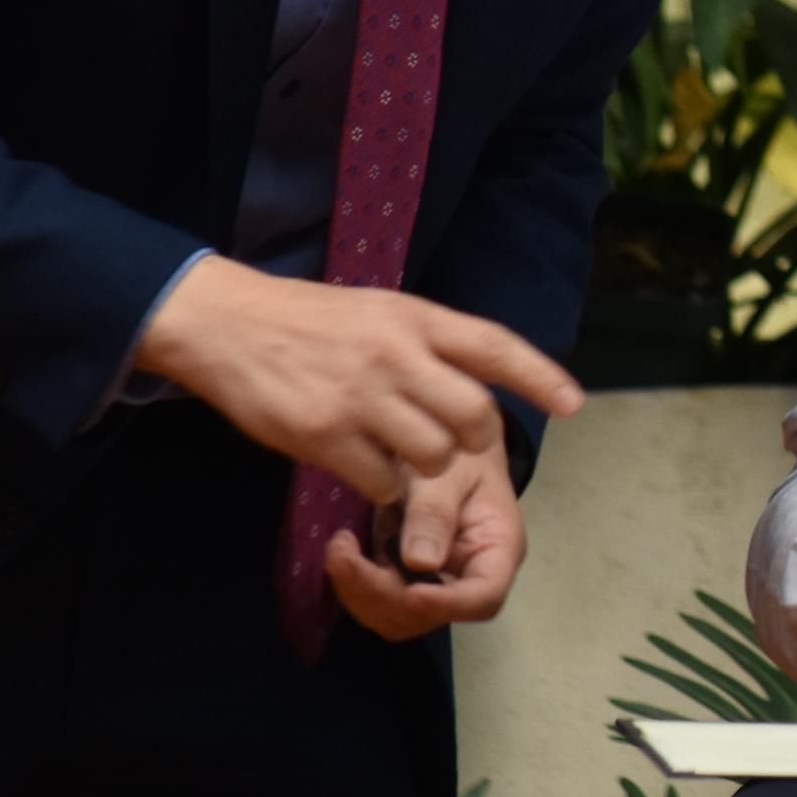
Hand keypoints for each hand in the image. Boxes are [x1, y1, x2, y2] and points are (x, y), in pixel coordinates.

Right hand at [133, 256, 581, 503]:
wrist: (223, 323)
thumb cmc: (308, 321)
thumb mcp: (378, 311)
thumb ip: (427, 343)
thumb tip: (479, 382)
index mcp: (413, 318)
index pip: (494, 346)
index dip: (541, 376)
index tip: (573, 404)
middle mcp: (394, 354)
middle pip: (474, 416)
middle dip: (473, 442)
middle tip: (452, 445)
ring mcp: (360, 396)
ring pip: (434, 456)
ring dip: (425, 468)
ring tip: (396, 452)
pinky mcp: (323, 434)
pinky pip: (382, 481)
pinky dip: (382, 484)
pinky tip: (361, 465)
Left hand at [326, 437, 525, 641]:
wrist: (439, 440)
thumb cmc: (456, 451)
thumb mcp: (448, 471)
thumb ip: (436, 512)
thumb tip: (421, 562)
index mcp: (496, 550)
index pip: (484, 596)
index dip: (449, 603)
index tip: (412, 594)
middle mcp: (468, 576)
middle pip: (433, 615)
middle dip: (383, 595)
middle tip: (344, 556)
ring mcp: (434, 582)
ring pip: (399, 617)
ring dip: (360, 594)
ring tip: (339, 549)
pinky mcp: (404, 578)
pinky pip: (378, 603)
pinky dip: (353, 586)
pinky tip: (342, 551)